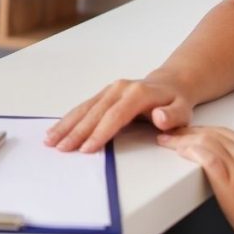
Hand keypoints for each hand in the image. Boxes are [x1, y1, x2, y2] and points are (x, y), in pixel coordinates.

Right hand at [44, 71, 195, 152]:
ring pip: (84, 109)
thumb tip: (159, 118)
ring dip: (67, 125)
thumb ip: (172, 116)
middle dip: (76, 132)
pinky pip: (83, 107)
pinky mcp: (103, 94)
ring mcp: (109, 90)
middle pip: (94, 113)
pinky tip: (57, 129)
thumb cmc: (175, 102)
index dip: (100, 133)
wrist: (170, 84)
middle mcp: (119, 89)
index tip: (86, 148)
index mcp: (137, 94)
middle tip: (61, 148)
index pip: (115, 116)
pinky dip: (69, 119)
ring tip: (50, 139)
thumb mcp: (183, 110)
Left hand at [156, 126, 233, 233]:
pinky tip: (178, 150)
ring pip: (206, 141)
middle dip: (187, 132)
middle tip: (169, 134)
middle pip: (211, 133)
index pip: (223, 132)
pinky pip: (207, 157)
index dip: (201, 131)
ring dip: (181, 139)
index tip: (186, 134)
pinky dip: (190, 150)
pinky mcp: (232, 183)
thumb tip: (230, 171)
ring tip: (165, 140)